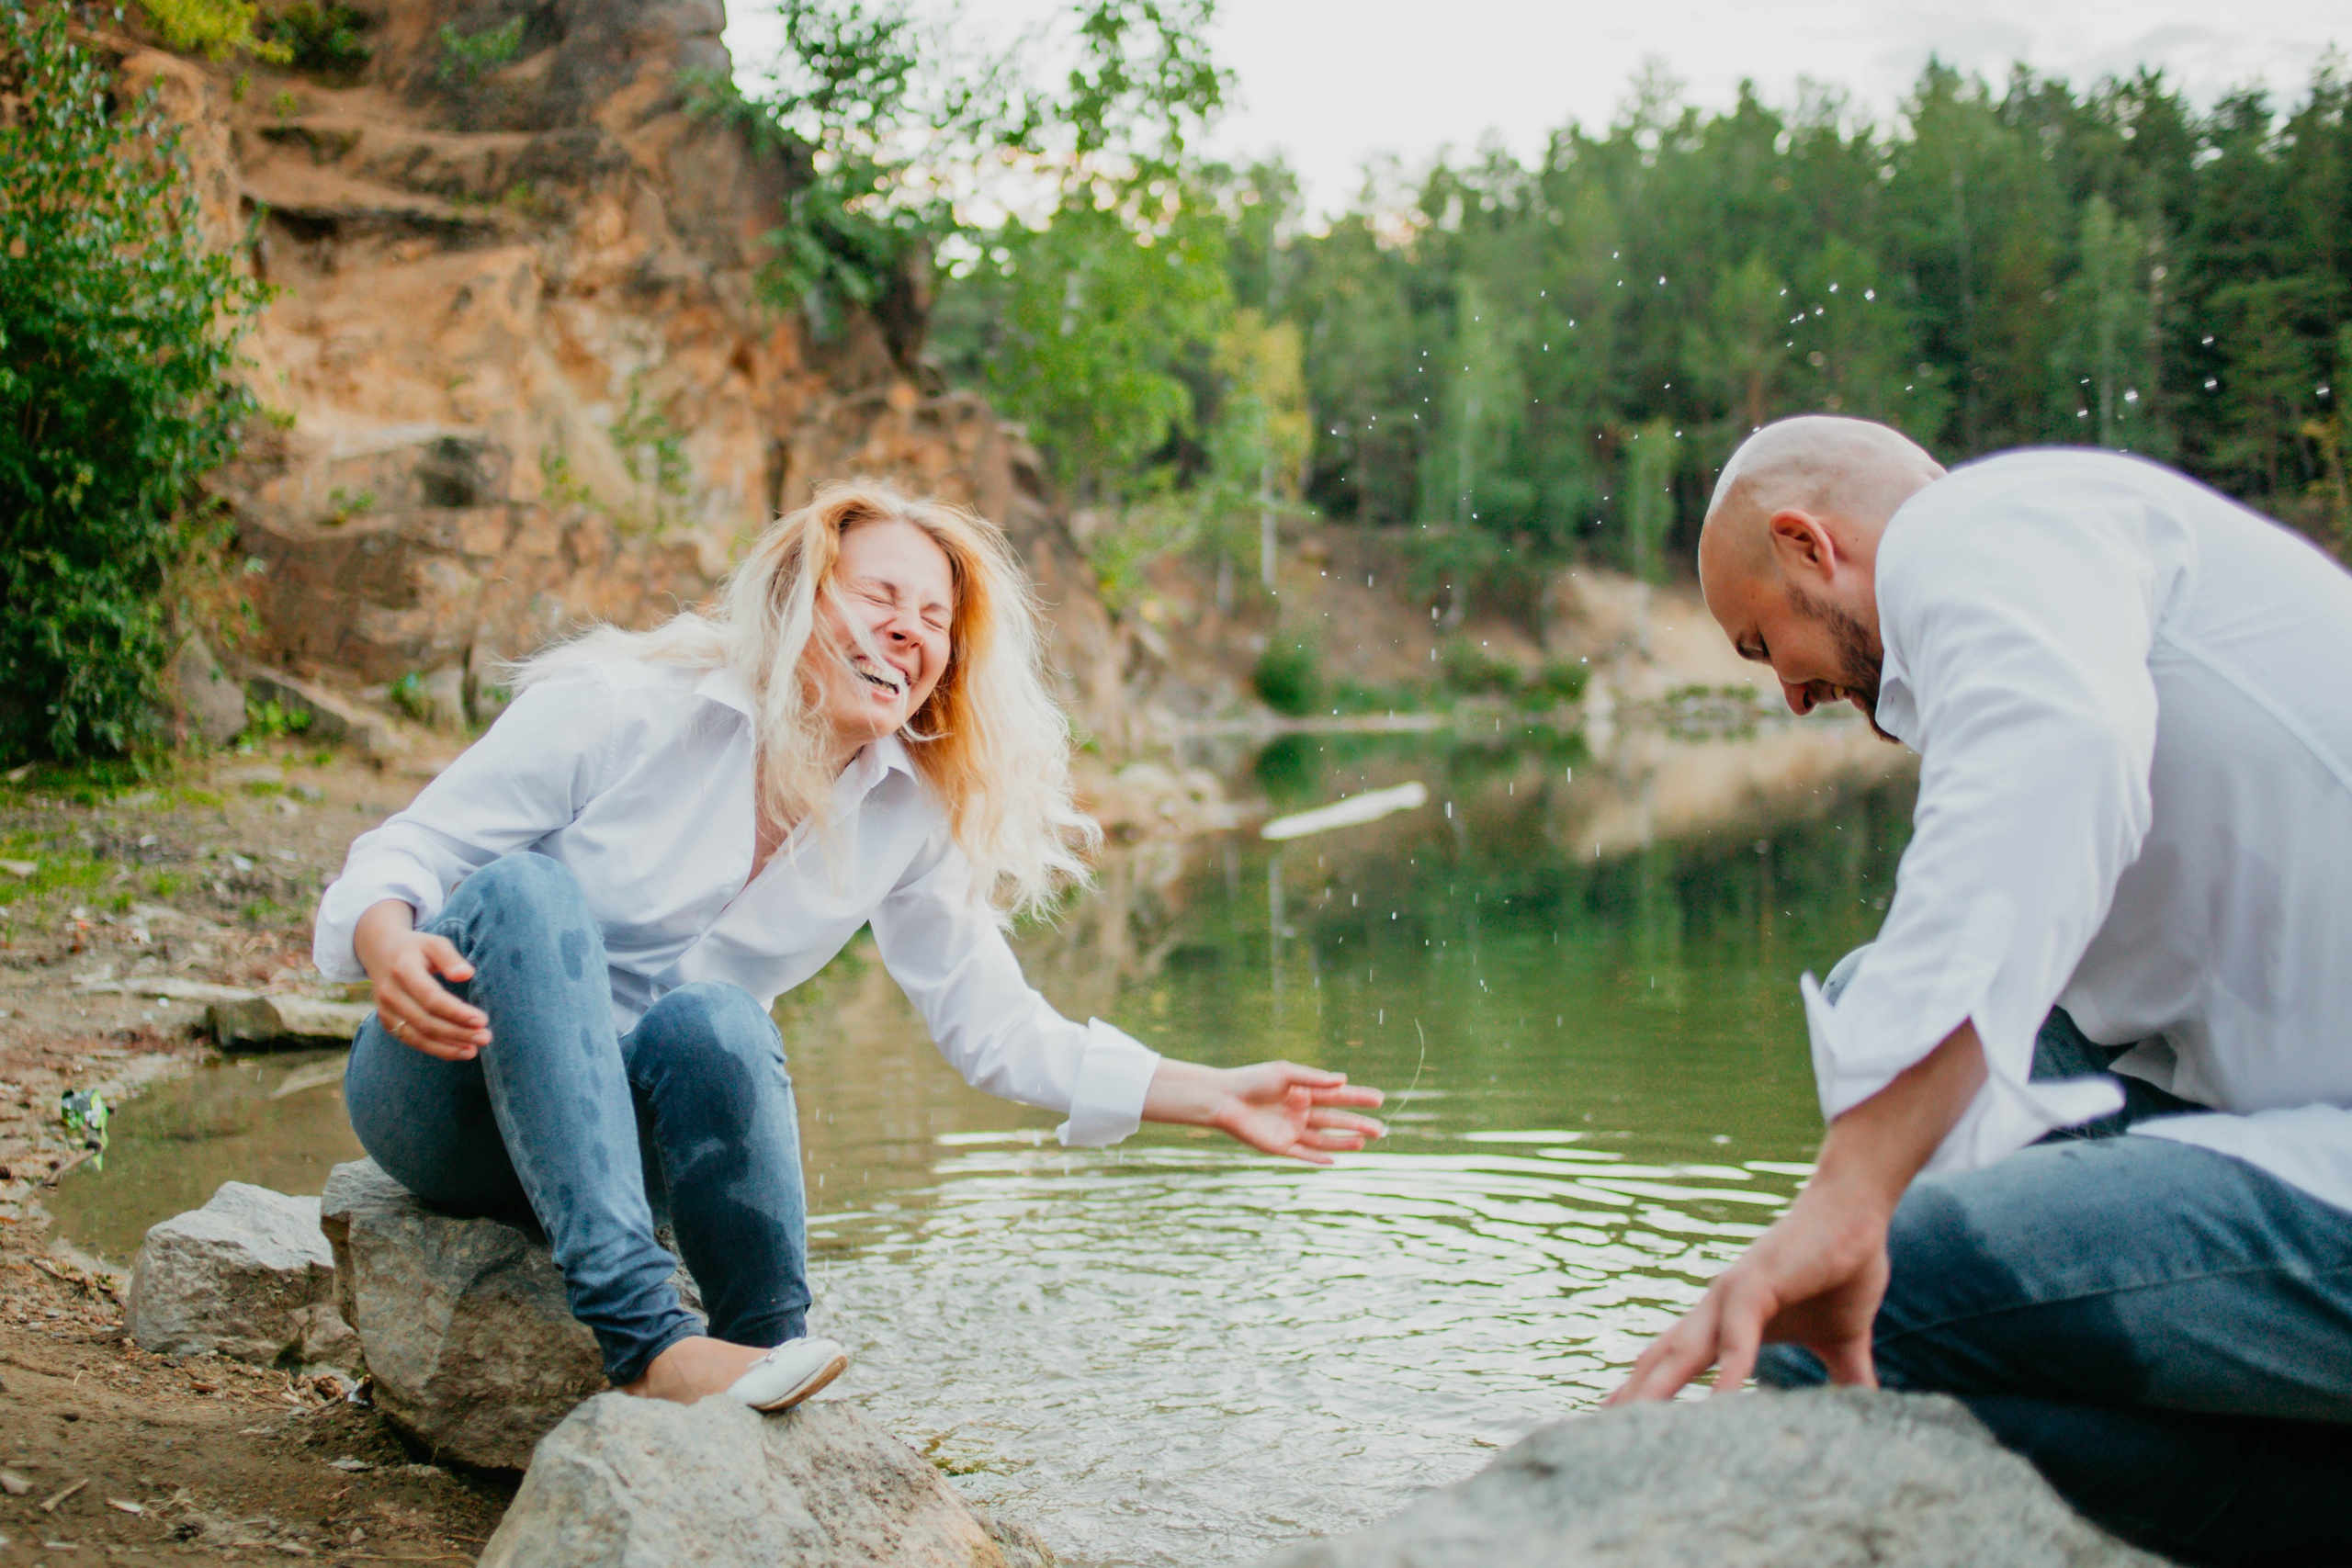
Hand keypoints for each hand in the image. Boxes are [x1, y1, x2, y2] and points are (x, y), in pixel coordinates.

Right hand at [352, 898, 490, 1060]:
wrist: (380, 951)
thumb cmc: (416, 947)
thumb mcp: (434, 943)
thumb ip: (450, 958)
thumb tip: (467, 974)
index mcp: (403, 970)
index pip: (431, 998)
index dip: (456, 1012)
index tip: (482, 1020)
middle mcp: (390, 993)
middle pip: (426, 1021)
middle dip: (457, 1033)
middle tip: (485, 1038)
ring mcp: (385, 1010)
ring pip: (417, 1036)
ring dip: (447, 1047)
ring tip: (474, 1051)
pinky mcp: (387, 1021)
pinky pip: (411, 1040)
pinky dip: (435, 1049)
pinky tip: (457, 1051)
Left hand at [1146, 1059, 1385, 1164]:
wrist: (1223, 1099)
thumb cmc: (1252, 1080)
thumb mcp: (1285, 1073)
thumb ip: (1314, 1079)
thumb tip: (1343, 1080)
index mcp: (1303, 1092)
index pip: (1337, 1096)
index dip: (1358, 1097)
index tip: (1379, 1098)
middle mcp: (1300, 1112)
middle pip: (1335, 1120)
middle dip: (1357, 1124)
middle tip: (1381, 1129)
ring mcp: (1290, 1131)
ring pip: (1323, 1139)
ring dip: (1343, 1141)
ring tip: (1364, 1142)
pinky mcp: (1279, 1147)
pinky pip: (1303, 1154)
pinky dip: (1318, 1158)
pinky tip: (1335, 1159)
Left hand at [1605, 1185, 1889, 1403]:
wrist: (1857, 1212)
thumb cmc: (1843, 1269)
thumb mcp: (1843, 1341)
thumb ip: (1846, 1377)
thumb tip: (1866, 1411)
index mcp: (1727, 1321)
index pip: (1673, 1359)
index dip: (1645, 1388)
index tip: (1616, 1419)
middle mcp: (1717, 1308)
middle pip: (1662, 1359)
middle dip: (1633, 1395)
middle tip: (1599, 1428)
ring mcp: (1731, 1295)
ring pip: (1685, 1350)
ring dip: (1658, 1387)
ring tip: (1635, 1422)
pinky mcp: (1756, 1283)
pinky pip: (1737, 1335)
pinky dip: (1730, 1370)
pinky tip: (1722, 1402)